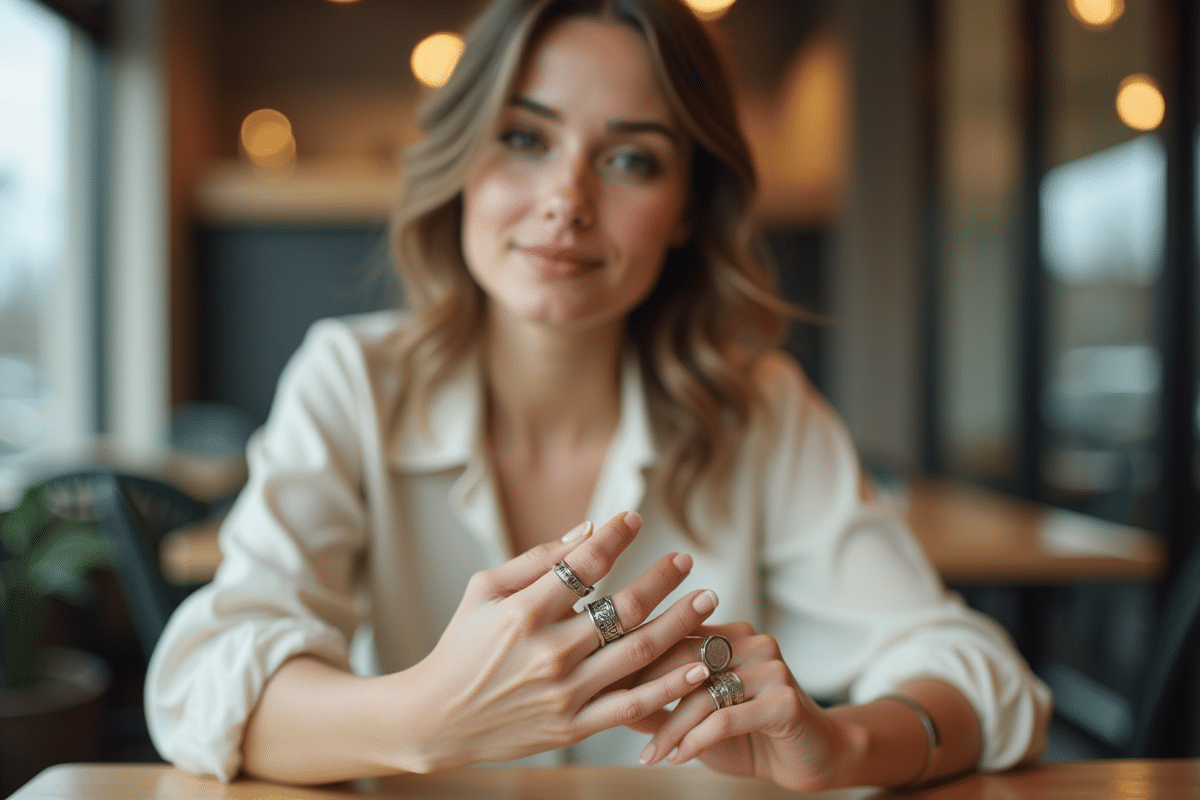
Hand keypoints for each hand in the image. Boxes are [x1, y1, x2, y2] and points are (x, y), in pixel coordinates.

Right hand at [391, 511, 718, 771]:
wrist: (436, 719)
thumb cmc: (461, 646)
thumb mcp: (483, 590)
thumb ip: (536, 559)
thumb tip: (587, 530)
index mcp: (524, 612)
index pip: (583, 565)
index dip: (615, 537)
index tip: (635, 519)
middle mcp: (549, 651)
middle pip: (623, 608)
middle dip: (662, 578)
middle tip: (685, 558)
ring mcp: (565, 692)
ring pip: (637, 654)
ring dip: (679, 624)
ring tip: (708, 600)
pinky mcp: (573, 726)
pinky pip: (632, 706)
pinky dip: (668, 686)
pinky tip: (696, 664)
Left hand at [630, 624, 854, 791]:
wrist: (815, 755)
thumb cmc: (752, 734)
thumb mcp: (700, 717)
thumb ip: (662, 702)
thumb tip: (610, 698)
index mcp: (729, 635)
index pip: (673, 638)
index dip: (636, 663)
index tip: (602, 686)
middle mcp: (750, 642)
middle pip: (684, 661)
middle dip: (647, 694)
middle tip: (614, 720)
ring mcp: (770, 668)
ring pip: (703, 693)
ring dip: (670, 728)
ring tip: (650, 754)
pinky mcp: (784, 698)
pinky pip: (726, 718)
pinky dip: (697, 740)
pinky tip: (680, 757)